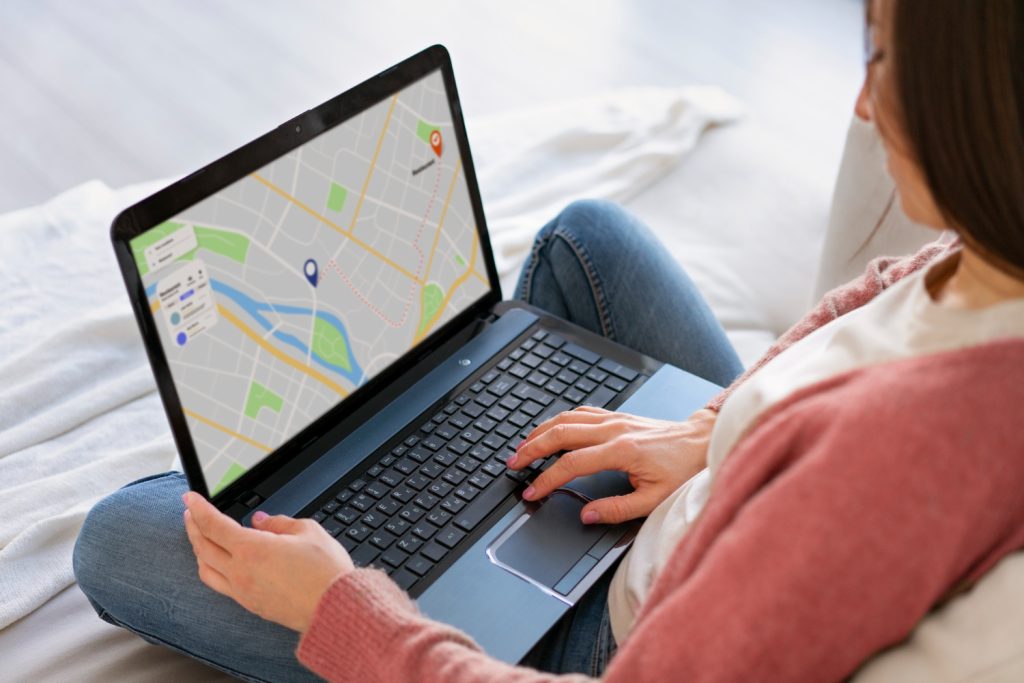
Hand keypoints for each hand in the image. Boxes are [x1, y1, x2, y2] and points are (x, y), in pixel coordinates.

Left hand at [182, 492, 353, 632]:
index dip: (199, 507)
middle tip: (190, 512)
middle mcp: (240, 571)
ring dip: (198, 549)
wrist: (333, 607)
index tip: (190, 497)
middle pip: (202, 546)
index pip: (213, 524)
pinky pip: (219, 584)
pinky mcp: (250, 605)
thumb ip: (278, 523)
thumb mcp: (307, 531)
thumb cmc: (325, 570)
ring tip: (200, 537)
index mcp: (251, 549)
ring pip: (205, 569)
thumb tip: (260, 521)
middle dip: (193, 526)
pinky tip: (220, 562)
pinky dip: (212, 568)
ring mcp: (242, 591)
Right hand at [509, 406, 716, 524]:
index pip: (571, 464)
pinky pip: (580, 412)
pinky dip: (560, 420)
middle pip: (560, 433)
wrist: (701, 442)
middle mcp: (614, 429)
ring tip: (522, 446)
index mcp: (621, 451)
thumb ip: (618, 509)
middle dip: (531, 448)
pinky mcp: (617, 416)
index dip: (546, 479)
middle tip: (513, 463)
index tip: (532, 491)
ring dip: (540, 431)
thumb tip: (587, 515)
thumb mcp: (655, 499)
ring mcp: (614, 419)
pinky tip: (551, 429)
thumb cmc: (683, 469)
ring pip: (567, 418)